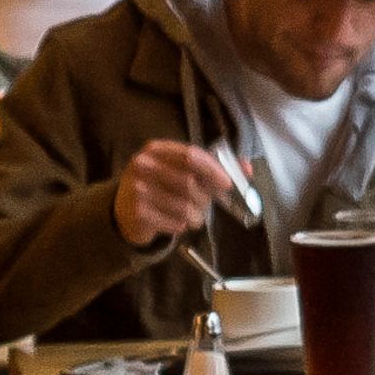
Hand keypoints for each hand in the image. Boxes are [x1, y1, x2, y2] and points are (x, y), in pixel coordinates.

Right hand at [114, 139, 244, 247]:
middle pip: (189, 183)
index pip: (190, 155)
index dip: (213, 170)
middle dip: (205, 198)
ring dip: (197, 216)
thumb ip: (216, 167)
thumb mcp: (184, 170)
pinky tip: (177, 222)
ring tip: (192, 215)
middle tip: (205, 203)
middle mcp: (143, 165)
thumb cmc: (163, 186)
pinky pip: (175, 223)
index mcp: (157, 149)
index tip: (228, 184)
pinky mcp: (137, 213)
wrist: (126, 210)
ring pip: (185, 207)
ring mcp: (137, 189)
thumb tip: (247, 169)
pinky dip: (183, 225)